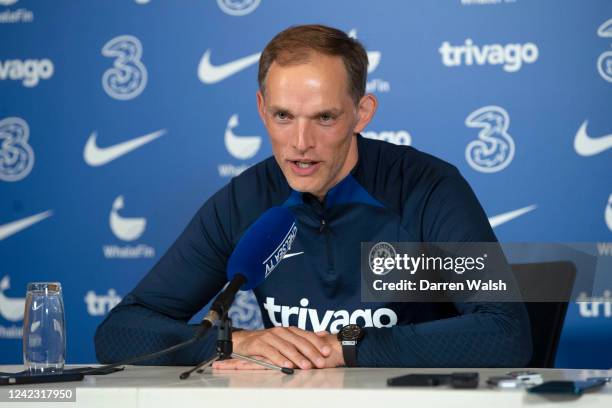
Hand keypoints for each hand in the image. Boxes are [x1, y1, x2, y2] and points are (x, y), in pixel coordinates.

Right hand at [212, 327, 343, 369]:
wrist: (243, 341)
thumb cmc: (268, 342)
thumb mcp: (286, 338)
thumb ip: (303, 338)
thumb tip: (323, 335)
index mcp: (289, 330)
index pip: (306, 335)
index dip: (317, 343)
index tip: (326, 352)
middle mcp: (280, 331)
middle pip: (298, 342)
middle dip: (311, 352)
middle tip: (320, 363)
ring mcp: (269, 336)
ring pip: (286, 347)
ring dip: (297, 357)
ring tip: (306, 366)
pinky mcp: (259, 344)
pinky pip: (271, 352)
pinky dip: (279, 359)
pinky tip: (287, 365)